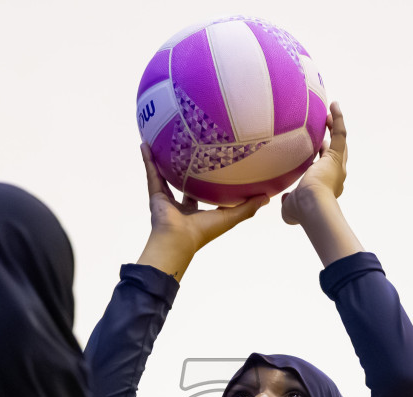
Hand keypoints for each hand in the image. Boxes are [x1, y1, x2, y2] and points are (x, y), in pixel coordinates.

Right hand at [136, 146, 267, 280]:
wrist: (178, 239)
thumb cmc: (203, 232)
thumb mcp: (230, 217)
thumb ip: (248, 207)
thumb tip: (267, 197)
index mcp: (196, 212)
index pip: (202, 194)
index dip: (208, 181)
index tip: (213, 167)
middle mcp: (180, 206)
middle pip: (182, 183)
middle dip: (183, 169)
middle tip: (188, 151)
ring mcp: (166, 200)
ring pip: (164, 175)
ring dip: (162, 160)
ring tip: (162, 141)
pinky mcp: (155, 195)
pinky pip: (151, 173)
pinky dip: (147, 160)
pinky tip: (145, 145)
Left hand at [281, 102, 347, 225]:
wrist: (312, 205)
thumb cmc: (301, 210)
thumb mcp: (290, 207)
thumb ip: (288, 200)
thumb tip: (285, 197)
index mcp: (326, 187)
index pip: (325, 169)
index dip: (321, 157)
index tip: (314, 148)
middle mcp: (336, 175)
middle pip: (337, 152)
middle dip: (331, 139)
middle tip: (325, 125)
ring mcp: (338, 165)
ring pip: (340, 141)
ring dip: (335, 125)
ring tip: (329, 112)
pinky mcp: (337, 156)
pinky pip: (341, 133)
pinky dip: (338, 118)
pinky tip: (334, 104)